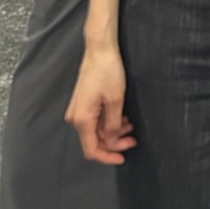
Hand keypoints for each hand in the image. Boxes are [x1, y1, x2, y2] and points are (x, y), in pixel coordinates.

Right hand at [65, 44, 134, 164]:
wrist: (100, 50)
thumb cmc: (107, 72)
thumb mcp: (115, 100)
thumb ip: (112, 125)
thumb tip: (111, 142)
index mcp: (81, 119)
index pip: (91, 149)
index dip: (107, 157)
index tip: (122, 158)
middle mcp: (76, 117)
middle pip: (94, 141)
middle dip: (114, 143)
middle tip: (132, 139)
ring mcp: (79, 110)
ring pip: (96, 131)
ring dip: (113, 132)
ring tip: (130, 127)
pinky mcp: (84, 103)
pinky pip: (96, 120)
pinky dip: (109, 123)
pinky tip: (122, 118)